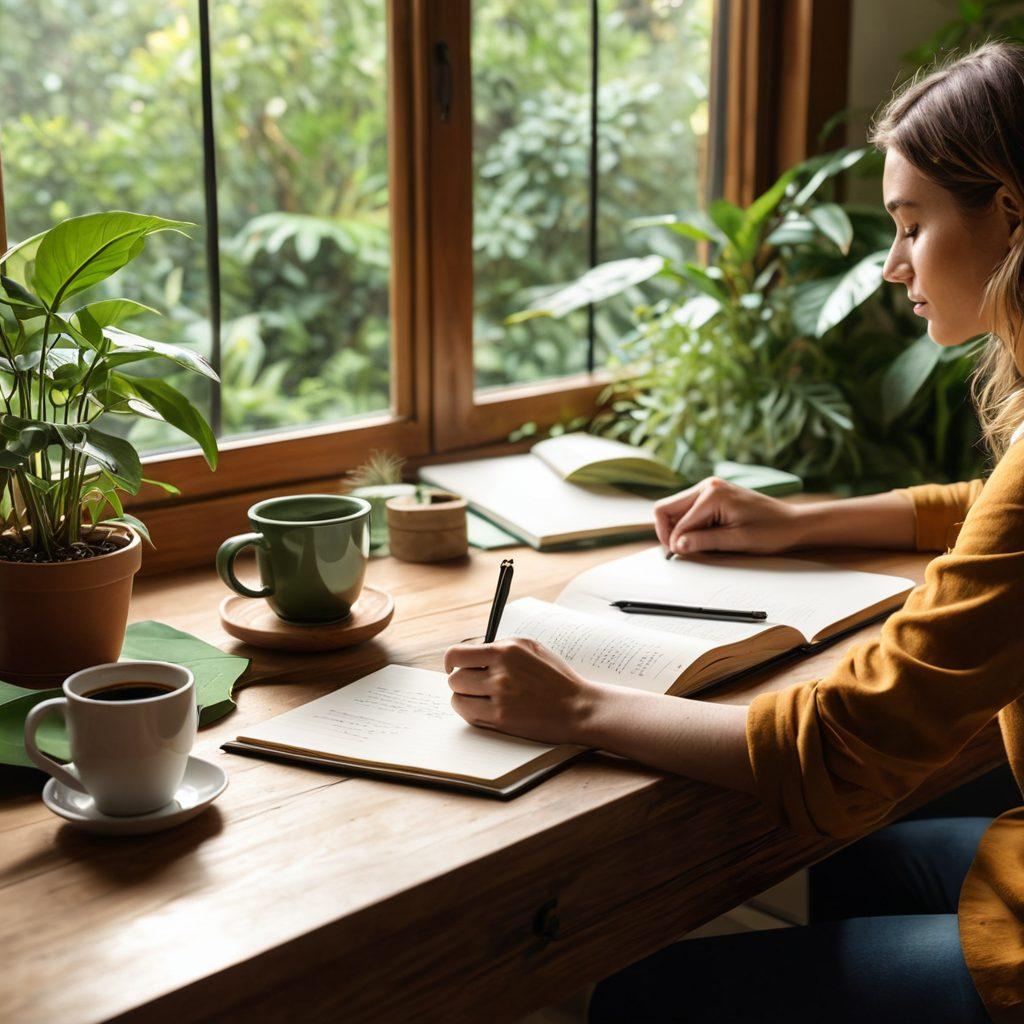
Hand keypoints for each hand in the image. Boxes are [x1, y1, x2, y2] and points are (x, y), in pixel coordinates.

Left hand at [443, 637, 598, 744]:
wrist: (577, 707)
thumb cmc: (556, 677)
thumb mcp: (531, 648)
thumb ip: (501, 646)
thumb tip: (474, 652)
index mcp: (506, 651)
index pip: (457, 654)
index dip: (451, 662)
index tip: (454, 667)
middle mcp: (500, 672)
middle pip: (455, 678)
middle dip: (461, 681)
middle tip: (474, 685)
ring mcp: (500, 697)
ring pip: (457, 698)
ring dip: (464, 698)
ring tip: (478, 697)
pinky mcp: (501, 719)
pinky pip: (468, 715)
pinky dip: (470, 712)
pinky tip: (483, 709)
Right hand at [653, 476, 802, 554]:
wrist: (794, 523)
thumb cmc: (771, 531)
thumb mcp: (736, 540)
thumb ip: (704, 541)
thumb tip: (677, 546)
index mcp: (712, 493)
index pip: (675, 520)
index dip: (674, 542)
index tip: (679, 557)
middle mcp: (707, 485)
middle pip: (667, 508)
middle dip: (669, 532)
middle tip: (679, 552)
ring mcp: (709, 488)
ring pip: (675, 509)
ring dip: (679, 528)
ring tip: (695, 545)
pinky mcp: (713, 495)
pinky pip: (688, 510)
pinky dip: (688, 525)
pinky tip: (702, 537)